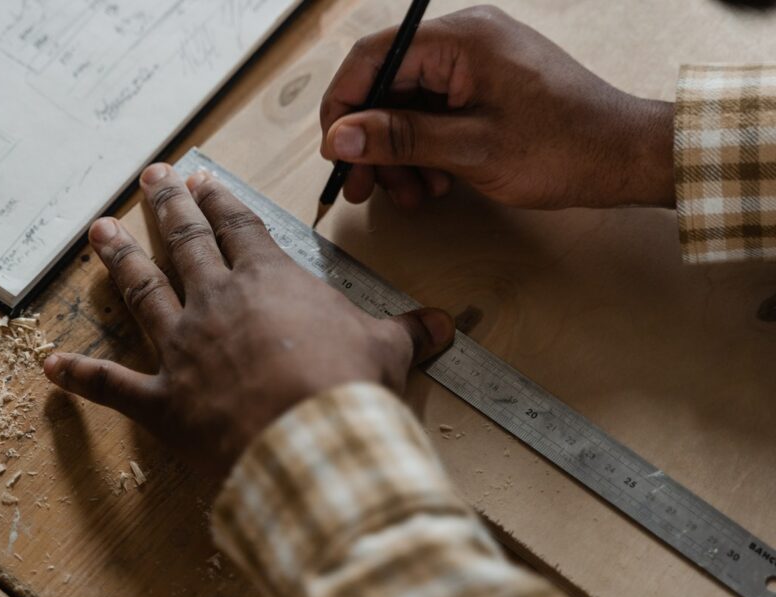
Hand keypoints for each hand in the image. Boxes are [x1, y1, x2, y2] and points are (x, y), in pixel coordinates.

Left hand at [44, 163, 454, 476]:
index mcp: (268, 283)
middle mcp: (217, 303)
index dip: (220, 201)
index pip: (240, 228)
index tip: (201, 180)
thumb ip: (407, 331)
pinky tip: (53, 364)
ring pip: (142, 292)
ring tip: (99, 232)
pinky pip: (113, 385)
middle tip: (150, 178)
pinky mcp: (163, 401)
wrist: (314, 444)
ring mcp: (183, 350)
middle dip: (166, 207)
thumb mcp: (387, 350)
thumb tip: (445, 324)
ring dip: (119, 260)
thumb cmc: (348, 388)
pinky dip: (82, 377)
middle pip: (185, 242)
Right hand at [319, 5, 674, 210]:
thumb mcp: (471, 150)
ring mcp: (476, 65)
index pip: (372, 58)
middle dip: (373, 141)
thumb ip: (401, 139)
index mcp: (460, 40)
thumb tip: (340, 137)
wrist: (623, 158)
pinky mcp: (485, 89)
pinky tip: (435, 182)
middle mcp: (464, 43)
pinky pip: (436, 115)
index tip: (334, 153)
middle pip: (388, 87)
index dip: (343, 106)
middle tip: (364, 189)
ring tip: (412, 194)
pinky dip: (425, 151)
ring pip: (408, 107)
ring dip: (399, 154)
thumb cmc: (563, 148)